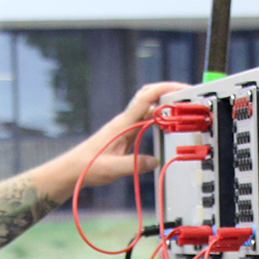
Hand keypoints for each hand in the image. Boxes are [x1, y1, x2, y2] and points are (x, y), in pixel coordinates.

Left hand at [41, 81, 191, 191]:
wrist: (72, 169)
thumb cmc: (86, 166)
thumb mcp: (112, 169)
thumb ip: (135, 165)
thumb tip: (155, 162)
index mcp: (122, 124)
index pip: (145, 98)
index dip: (164, 89)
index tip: (180, 89)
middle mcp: (125, 121)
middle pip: (149, 98)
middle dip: (168, 93)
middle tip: (186, 97)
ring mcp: (125, 127)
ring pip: (148, 110)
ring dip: (164, 108)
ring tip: (181, 112)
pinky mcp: (125, 134)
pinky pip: (145, 122)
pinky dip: (158, 121)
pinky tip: (165, 129)